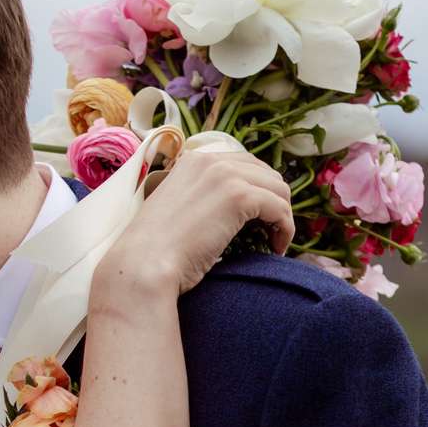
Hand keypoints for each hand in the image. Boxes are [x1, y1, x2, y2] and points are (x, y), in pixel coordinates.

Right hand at [95, 143, 293, 304]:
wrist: (143, 265)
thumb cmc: (153, 253)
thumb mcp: (175, 212)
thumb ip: (199, 200)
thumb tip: (226, 214)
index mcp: (193, 161)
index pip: (243, 164)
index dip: (257, 190)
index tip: (258, 218)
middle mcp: (211, 160)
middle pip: (265, 173)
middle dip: (274, 202)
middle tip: (271, 231)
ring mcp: (226, 175)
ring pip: (278, 189)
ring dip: (282, 216)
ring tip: (274, 241)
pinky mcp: (239, 196)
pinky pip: (280, 209)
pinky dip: (284, 229)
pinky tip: (276, 247)